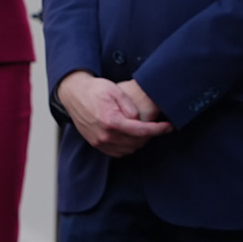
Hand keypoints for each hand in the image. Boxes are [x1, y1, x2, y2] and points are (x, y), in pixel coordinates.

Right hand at [57, 72, 172, 156]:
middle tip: (155, 125)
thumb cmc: (95, 89)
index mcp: (111, 121)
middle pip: (136, 142)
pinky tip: (130, 136)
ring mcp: (99, 141)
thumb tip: (139, 119)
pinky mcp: (96, 144)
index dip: (158, 130)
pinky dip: (127, 147)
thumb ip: (129, 106)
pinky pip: (117, 152)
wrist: (74, 94)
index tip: (168, 126)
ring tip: (142, 129)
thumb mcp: (115, 90)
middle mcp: (105, 135)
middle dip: (149, 135)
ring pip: (128, 149)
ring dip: (139, 142)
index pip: (141, 131)